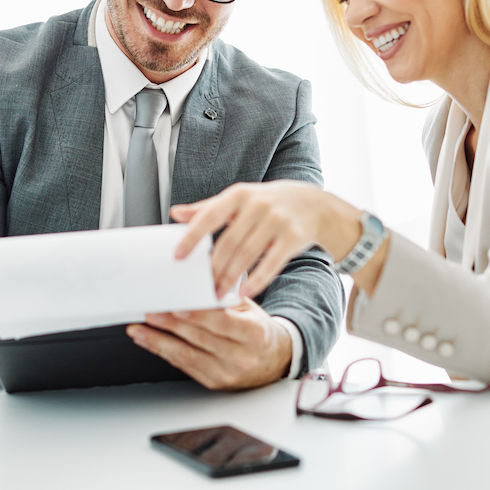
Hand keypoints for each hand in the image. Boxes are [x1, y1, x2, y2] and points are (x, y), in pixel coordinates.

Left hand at [126, 298, 291, 390]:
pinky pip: (185, 366)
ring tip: (139, 329)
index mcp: (254, 334)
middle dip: (170, 324)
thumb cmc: (258, 330)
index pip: (222, 323)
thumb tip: (196, 286)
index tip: (176, 307)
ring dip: (159, 341)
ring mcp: (226, 372)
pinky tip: (151, 342)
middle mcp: (241, 356)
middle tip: (150, 313)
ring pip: (187, 355)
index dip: (197, 316)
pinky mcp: (214, 382)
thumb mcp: (250, 309)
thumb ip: (225, 298)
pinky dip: (164, 352)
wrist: (274, 360)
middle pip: (199, 338)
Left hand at [171, 180, 360, 297]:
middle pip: (229, 241)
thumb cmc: (268, 203)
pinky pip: (272, 263)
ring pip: (248, 254)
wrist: (314, 205)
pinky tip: (245, 293)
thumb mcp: (239, 200)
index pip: (210, 216)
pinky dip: (257, 280)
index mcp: (239, 195)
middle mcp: (258, 205)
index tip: (177, 256)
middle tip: (201, 288)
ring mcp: (278, 220)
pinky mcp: (293, 237)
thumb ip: (208, 208)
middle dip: (213, 267)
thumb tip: (175, 213)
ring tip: (219, 294)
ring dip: (231, 277)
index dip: (192, 236)